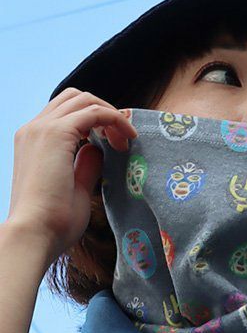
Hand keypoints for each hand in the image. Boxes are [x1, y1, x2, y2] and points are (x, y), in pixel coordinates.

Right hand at [4, 88, 137, 265]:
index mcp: (33, 140)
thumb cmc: (54, 220)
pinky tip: (126, 139)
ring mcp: (42, 128)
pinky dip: (115, 119)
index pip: (67, 112)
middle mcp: (33, 129)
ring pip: (85, 100)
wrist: (35, 233)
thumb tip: (98, 149)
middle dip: (105, 112)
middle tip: (123, 139)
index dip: (97, 121)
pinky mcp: (56, 133)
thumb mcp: (75, 185)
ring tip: (126, 141)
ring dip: (111, 115)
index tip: (116, 143)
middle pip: (76, 98)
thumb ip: (84, 163)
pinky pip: (95, 112)